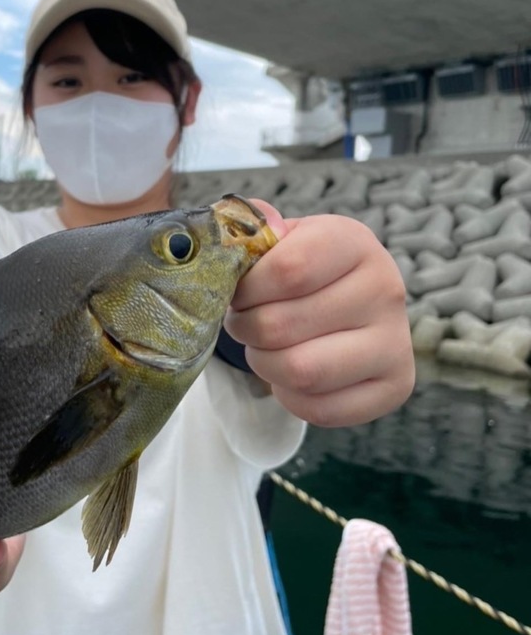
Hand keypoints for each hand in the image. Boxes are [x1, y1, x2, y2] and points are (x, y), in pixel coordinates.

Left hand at [225, 200, 413, 426]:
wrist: (343, 297)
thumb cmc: (299, 266)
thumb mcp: (276, 238)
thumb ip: (250, 225)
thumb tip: (253, 228)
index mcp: (354, 242)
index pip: (288, 270)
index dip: (246, 289)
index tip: (237, 292)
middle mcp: (386, 288)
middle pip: (283, 326)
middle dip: (246, 329)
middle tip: (244, 322)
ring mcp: (397, 341)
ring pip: (301, 371)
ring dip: (264, 363)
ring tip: (263, 347)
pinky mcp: (395, 387)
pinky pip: (321, 409)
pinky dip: (290, 396)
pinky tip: (291, 373)